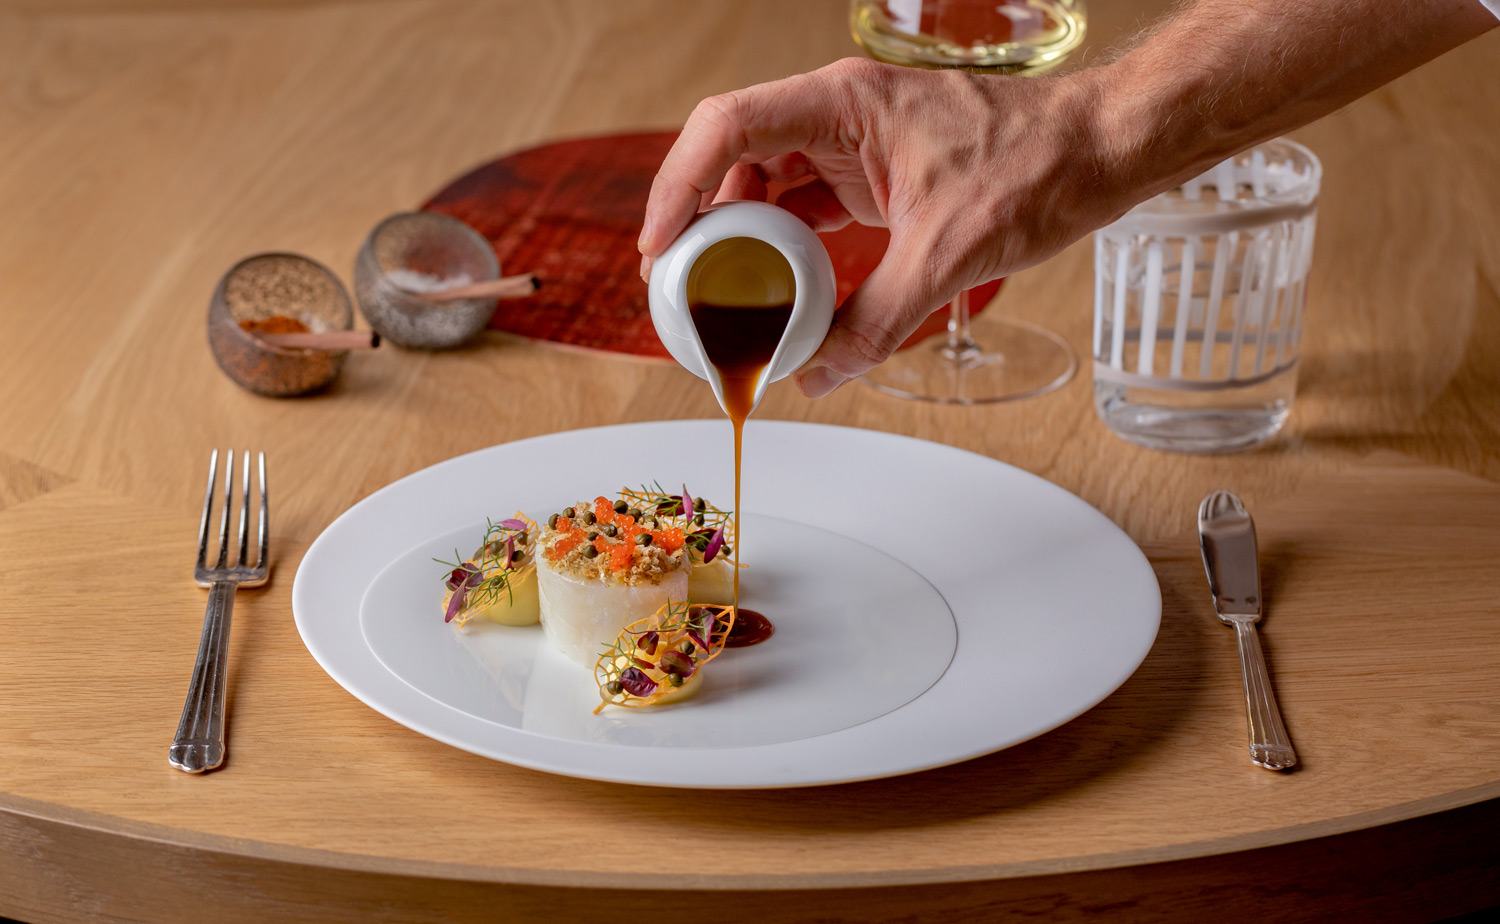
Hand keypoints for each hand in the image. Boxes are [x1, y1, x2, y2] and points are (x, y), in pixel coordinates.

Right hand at [637, 58, 1125, 396]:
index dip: (677, 185)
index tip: (660, 246)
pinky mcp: (873, 171)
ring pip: (767, 182)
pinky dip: (784, 243)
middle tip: (683, 286)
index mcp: (843, 103)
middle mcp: (839, 112)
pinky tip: (778, 286)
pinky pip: (805, 203)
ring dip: (741, 235)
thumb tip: (819, 374)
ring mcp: (854, 141)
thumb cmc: (1037, 167)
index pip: (726, 128)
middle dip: (701, 220)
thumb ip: (877, 319)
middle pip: (734, 156)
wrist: (1099, 150)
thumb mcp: (947, 253)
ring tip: (725, 295)